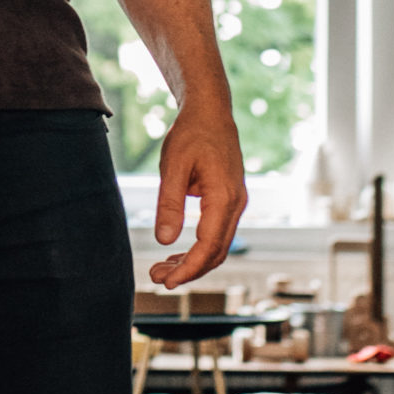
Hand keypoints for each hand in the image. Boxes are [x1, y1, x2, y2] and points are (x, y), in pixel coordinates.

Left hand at [149, 92, 247, 288]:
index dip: (188, 268)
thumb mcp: (173, 167)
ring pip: (218, 245)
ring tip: (161, 269)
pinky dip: (198, 248)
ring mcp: (236, 203)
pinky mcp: (229, 201)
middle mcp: (236, 204)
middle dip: (188, 270)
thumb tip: (165, 240)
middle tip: (157, 278)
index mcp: (224, 197)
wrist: (211, 112)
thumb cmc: (191, 135)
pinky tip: (176, 253)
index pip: (209, 246)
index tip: (166, 282)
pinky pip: (217, 233)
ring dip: (192, 261)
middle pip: (216, 252)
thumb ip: (170, 204)